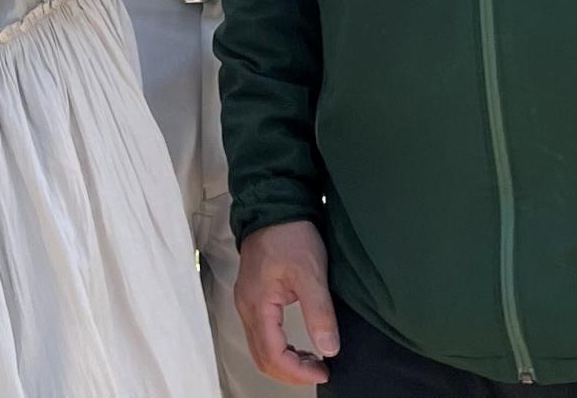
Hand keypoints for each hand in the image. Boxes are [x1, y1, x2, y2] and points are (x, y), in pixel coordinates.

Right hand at [234, 220, 340, 386]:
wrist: (275, 205)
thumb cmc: (289, 234)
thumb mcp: (311, 274)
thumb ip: (319, 313)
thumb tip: (329, 349)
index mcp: (258, 304)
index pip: (272, 354)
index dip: (298, 371)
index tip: (323, 371)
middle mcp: (247, 306)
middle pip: (262, 357)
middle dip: (290, 372)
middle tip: (319, 371)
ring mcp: (247, 301)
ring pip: (259, 347)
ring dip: (284, 361)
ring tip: (312, 361)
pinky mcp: (253, 295)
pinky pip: (261, 333)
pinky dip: (278, 347)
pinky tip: (298, 345)